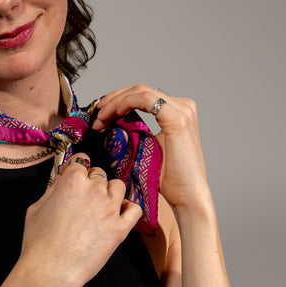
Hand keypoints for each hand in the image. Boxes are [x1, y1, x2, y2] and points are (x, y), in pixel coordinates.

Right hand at [19, 154, 142, 286]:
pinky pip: (135, 209)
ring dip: (110, 192)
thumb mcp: (36, 207)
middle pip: (100, 174)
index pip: (81, 161)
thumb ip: (53, 188)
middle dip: (91, 182)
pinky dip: (128, 209)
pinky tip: (118, 215)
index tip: (73, 177)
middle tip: (82, 199)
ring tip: (100, 206)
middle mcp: (95, 190)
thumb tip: (62, 179)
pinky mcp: (121, 228)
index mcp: (73, 181)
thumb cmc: (38, 242)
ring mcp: (111, 208)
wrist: (50, 271)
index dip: (76, 169)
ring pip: (118, 186)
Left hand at [92, 84, 211, 212]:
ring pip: (140, 91)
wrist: (188, 196)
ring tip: (101, 117)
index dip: (119, 100)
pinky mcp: (178, 118)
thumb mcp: (149, 149)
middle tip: (97, 114)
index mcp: (177, 112)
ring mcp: (182, 110)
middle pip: (140, 90)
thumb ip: (137, 131)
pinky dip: (126, 102)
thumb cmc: (170, 179)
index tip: (101, 115)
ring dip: (116, 101)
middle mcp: (183, 106)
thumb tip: (113, 122)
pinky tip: (114, 113)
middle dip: (114, 99)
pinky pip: (145, 98)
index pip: (143, 95)